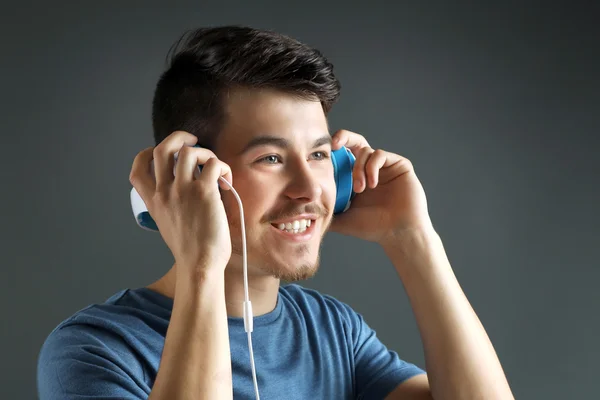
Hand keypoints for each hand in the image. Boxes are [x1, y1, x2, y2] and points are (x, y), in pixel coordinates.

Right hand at [129, 131, 233, 273]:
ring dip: (205, 153)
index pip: (138, 169)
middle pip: (162, 149)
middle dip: (178, 137)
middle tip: (193, 141)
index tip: (161, 152)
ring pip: (188, 151)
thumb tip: (187, 189)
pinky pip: (213, 164)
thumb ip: (171, 205)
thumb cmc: (191, 250)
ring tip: (215, 169)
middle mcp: (165, 192)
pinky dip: (222, 167)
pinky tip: (227, 180)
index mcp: (154, 201)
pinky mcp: (204, 192)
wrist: (200, 265)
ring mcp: (182, 190)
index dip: (147, 153)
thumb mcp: (169, 225)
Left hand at [329, 129, 432, 244]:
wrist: (397, 234)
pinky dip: (372, 167)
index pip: (342, 156)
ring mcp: (385, 166)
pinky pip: (380, 155)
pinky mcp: (399, 164)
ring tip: (360, 188)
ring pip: (365, 150)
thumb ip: (326, 212)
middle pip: (355, 142)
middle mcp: (370, 168)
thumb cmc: (374, 228)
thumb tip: (304, 213)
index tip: (321, 155)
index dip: (332, 152)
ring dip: (358, 168)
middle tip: (332, 145)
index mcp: (357, 177)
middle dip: (343, 138)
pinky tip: (372, 184)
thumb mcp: (342, 219)